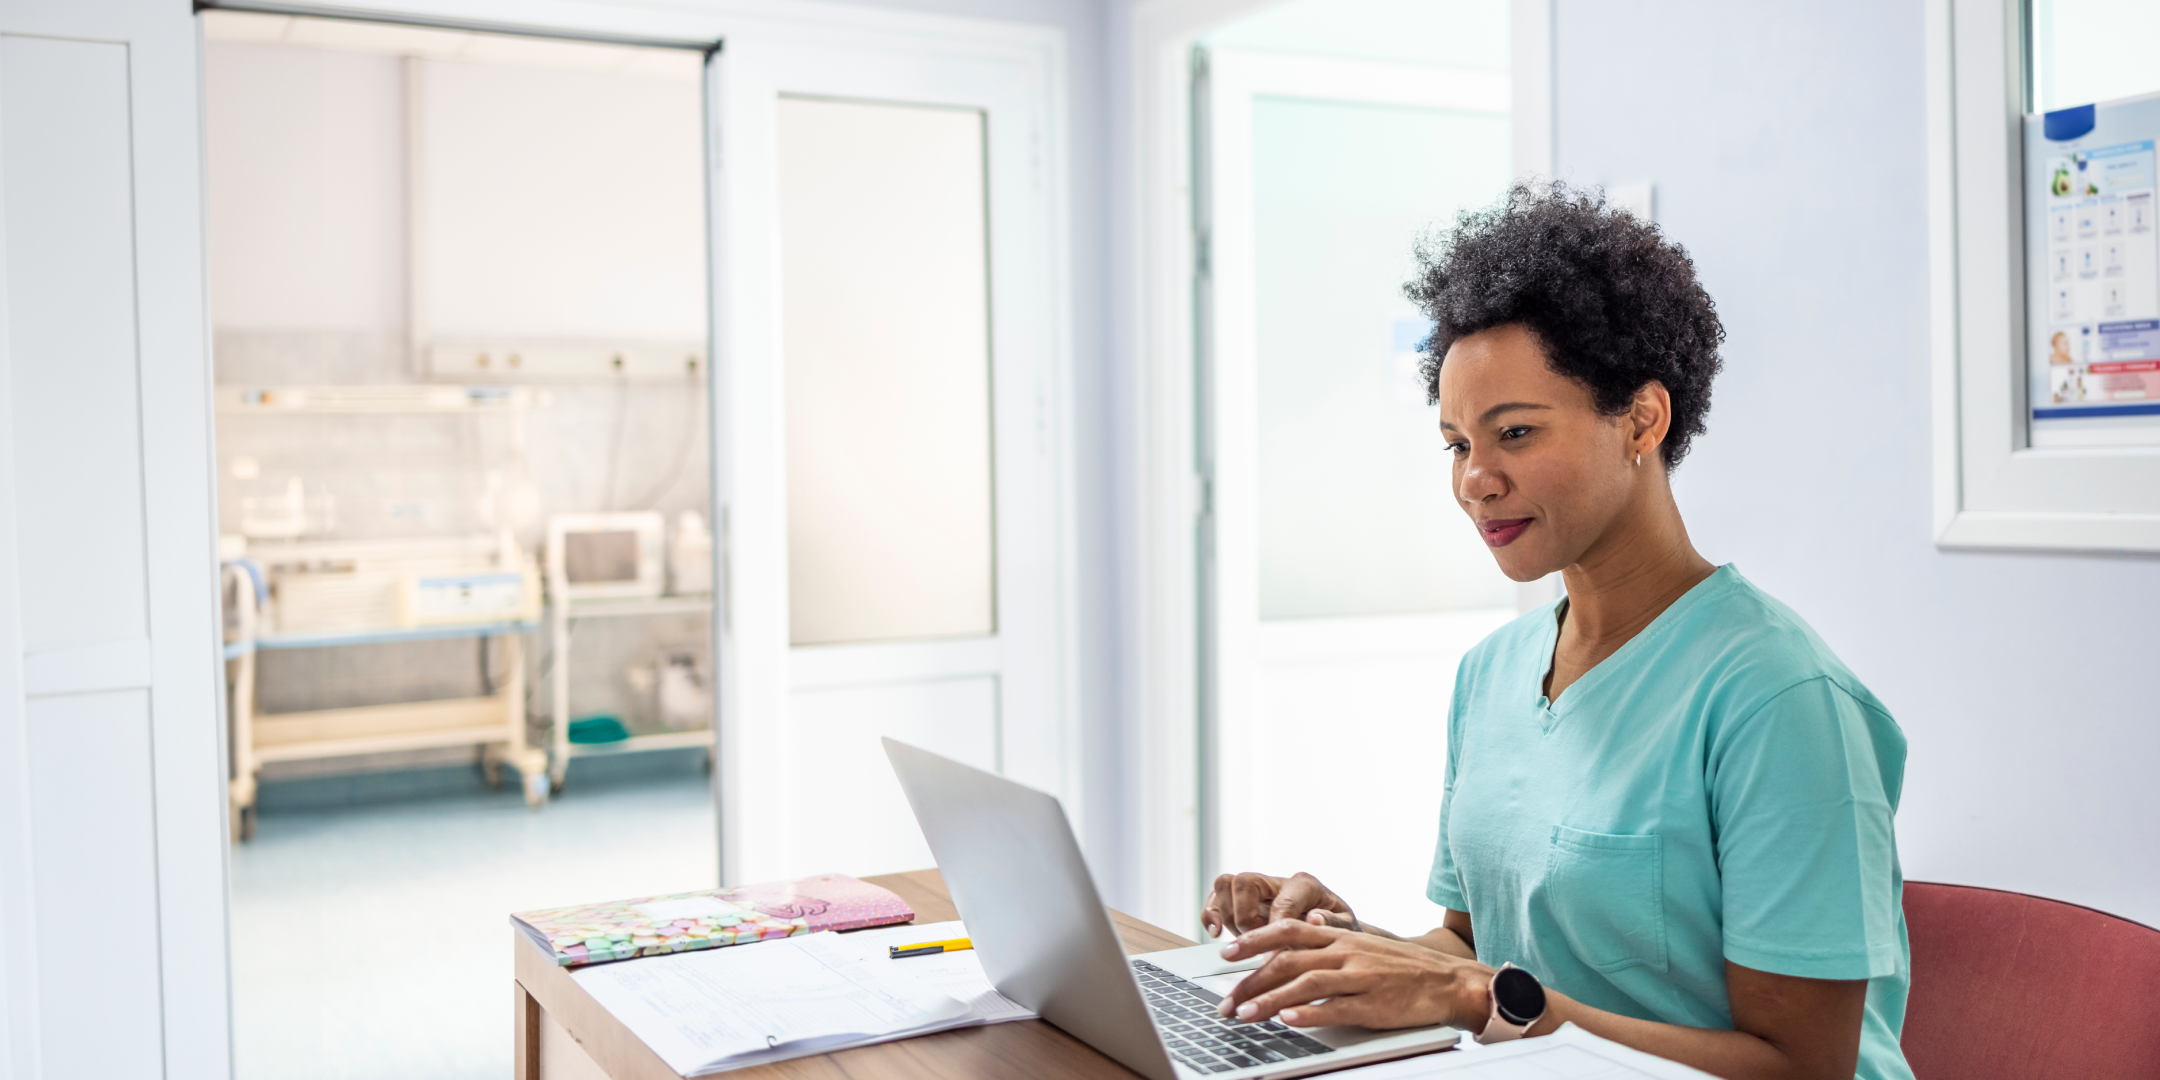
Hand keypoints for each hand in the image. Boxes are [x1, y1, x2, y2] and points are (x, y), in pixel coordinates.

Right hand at [1200, 871, 1354, 937]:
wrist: (1333, 933)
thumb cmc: (1339, 931)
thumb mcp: (1346, 929)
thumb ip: (1333, 924)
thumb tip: (1315, 919)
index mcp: (1305, 885)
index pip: (1281, 903)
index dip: (1274, 932)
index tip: (1273, 959)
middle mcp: (1277, 882)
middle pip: (1245, 882)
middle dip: (1246, 919)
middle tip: (1258, 946)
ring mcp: (1258, 890)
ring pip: (1226, 884)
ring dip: (1228, 916)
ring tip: (1240, 942)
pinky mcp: (1242, 901)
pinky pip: (1216, 897)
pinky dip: (1211, 914)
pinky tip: (1217, 934)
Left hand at [1216, 920, 1491, 1030]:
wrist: (1447, 980)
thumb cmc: (1402, 966)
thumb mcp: (1365, 941)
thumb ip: (1334, 934)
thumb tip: (1307, 923)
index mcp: (1340, 936)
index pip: (1287, 931)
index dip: (1254, 939)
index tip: (1226, 952)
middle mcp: (1345, 952)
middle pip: (1288, 960)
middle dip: (1251, 980)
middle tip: (1226, 1000)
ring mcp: (1359, 977)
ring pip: (1305, 984)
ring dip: (1270, 999)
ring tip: (1245, 1014)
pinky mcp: (1373, 1004)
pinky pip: (1336, 1007)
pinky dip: (1309, 1013)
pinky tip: (1288, 1020)